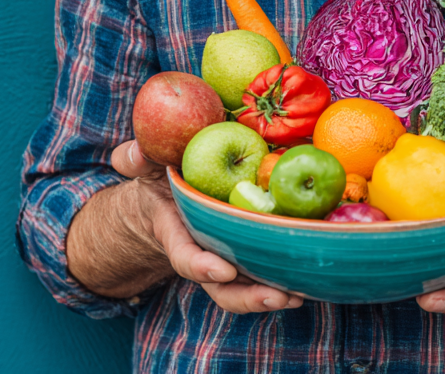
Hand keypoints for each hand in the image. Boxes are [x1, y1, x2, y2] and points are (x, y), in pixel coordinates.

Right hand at [107, 140, 304, 313]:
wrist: (168, 199)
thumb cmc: (160, 180)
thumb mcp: (147, 166)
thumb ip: (137, 159)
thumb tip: (136, 149)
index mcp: (176, 233)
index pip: (185, 256)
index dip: (201, 266)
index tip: (223, 270)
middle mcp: (203, 252)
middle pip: (222, 287)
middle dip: (248, 296)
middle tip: (276, 294)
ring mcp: (225, 256)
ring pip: (245, 288)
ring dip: (270, 295)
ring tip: (297, 294)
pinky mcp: (246, 251)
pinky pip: (262, 271)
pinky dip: (282, 278)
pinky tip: (308, 278)